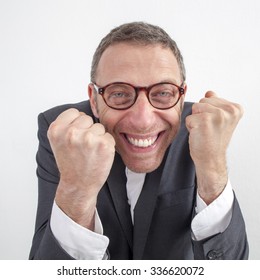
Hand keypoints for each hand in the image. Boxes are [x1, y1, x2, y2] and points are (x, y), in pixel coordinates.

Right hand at [47, 108, 114, 228]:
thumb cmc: (70, 164)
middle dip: (87, 130)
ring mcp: (88, 138)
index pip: (74, 112)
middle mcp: (71, 132)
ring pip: (99, 127)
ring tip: (90, 152)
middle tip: (83, 147)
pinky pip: (109, 136)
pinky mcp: (104, 144)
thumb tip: (84, 109)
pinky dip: (107, 145)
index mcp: (56, 129)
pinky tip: (99, 156)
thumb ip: (67, 124)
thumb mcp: (59, 141)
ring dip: (97, 138)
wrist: (78, 185)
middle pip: (87, 118)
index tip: (76, 137)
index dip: (77, 124)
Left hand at [185, 92, 242, 203]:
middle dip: (200, 115)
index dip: (207, 112)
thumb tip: (209, 93)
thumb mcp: (220, 119)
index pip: (210, 97)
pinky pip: (189, 118)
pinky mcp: (205, 120)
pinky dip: (190, 127)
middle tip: (208, 129)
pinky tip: (199, 135)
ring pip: (194, 108)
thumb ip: (215, 104)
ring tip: (203, 131)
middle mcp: (229, 110)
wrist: (211, 159)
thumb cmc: (213, 140)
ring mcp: (218, 114)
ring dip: (195, 120)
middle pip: (201, 101)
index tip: (214, 125)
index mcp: (235, 108)